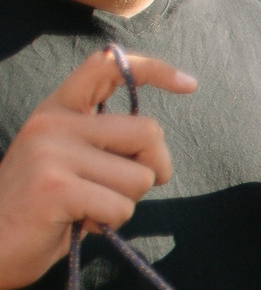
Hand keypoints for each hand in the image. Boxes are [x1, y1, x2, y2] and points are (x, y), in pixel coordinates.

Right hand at [0, 49, 189, 289]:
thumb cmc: (42, 208)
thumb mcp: (70, 161)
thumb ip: (104, 142)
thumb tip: (154, 142)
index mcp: (57, 111)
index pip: (106, 67)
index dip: (153, 69)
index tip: (189, 85)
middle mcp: (53, 123)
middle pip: (149, 133)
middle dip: (152, 169)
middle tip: (116, 190)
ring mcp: (51, 152)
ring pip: (140, 176)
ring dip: (125, 202)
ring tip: (86, 207)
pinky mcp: (56, 186)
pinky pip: (122, 206)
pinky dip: (111, 222)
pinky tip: (79, 222)